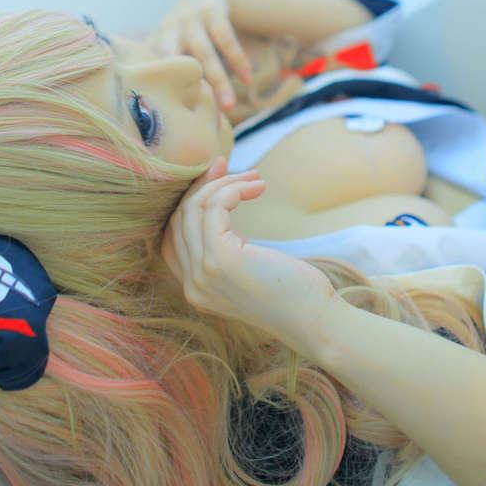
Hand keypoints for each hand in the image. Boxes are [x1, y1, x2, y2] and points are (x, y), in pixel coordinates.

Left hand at [149, 0, 252, 110]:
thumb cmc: (185, 33)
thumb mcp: (170, 45)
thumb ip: (166, 71)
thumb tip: (166, 118)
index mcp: (156, 42)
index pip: (154, 70)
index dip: (160, 92)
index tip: (169, 119)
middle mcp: (169, 29)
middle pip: (176, 63)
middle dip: (187, 88)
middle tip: (196, 116)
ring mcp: (190, 18)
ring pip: (204, 54)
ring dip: (218, 81)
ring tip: (228, 107)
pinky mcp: (212, 12)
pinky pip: (226, 40)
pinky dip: (237, 61)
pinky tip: (247, 80)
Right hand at [160, 157, 339, 353]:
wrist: (314, 320)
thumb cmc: (293, 292)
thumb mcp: (249, 267)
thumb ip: (228, 246)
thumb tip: (221, 201)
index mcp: (195, 288)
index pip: (171, 237)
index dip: (189, 202)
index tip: (214, 177)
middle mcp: (191, 284)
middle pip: (179, 218)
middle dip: (203, 185)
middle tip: (230, 166)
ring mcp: (202, 273)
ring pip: (194, 208)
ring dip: (224, 183)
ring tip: (254, 178)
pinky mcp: (219, 259)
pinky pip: (213, 207)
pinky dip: (233, 189)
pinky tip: (257, 188)